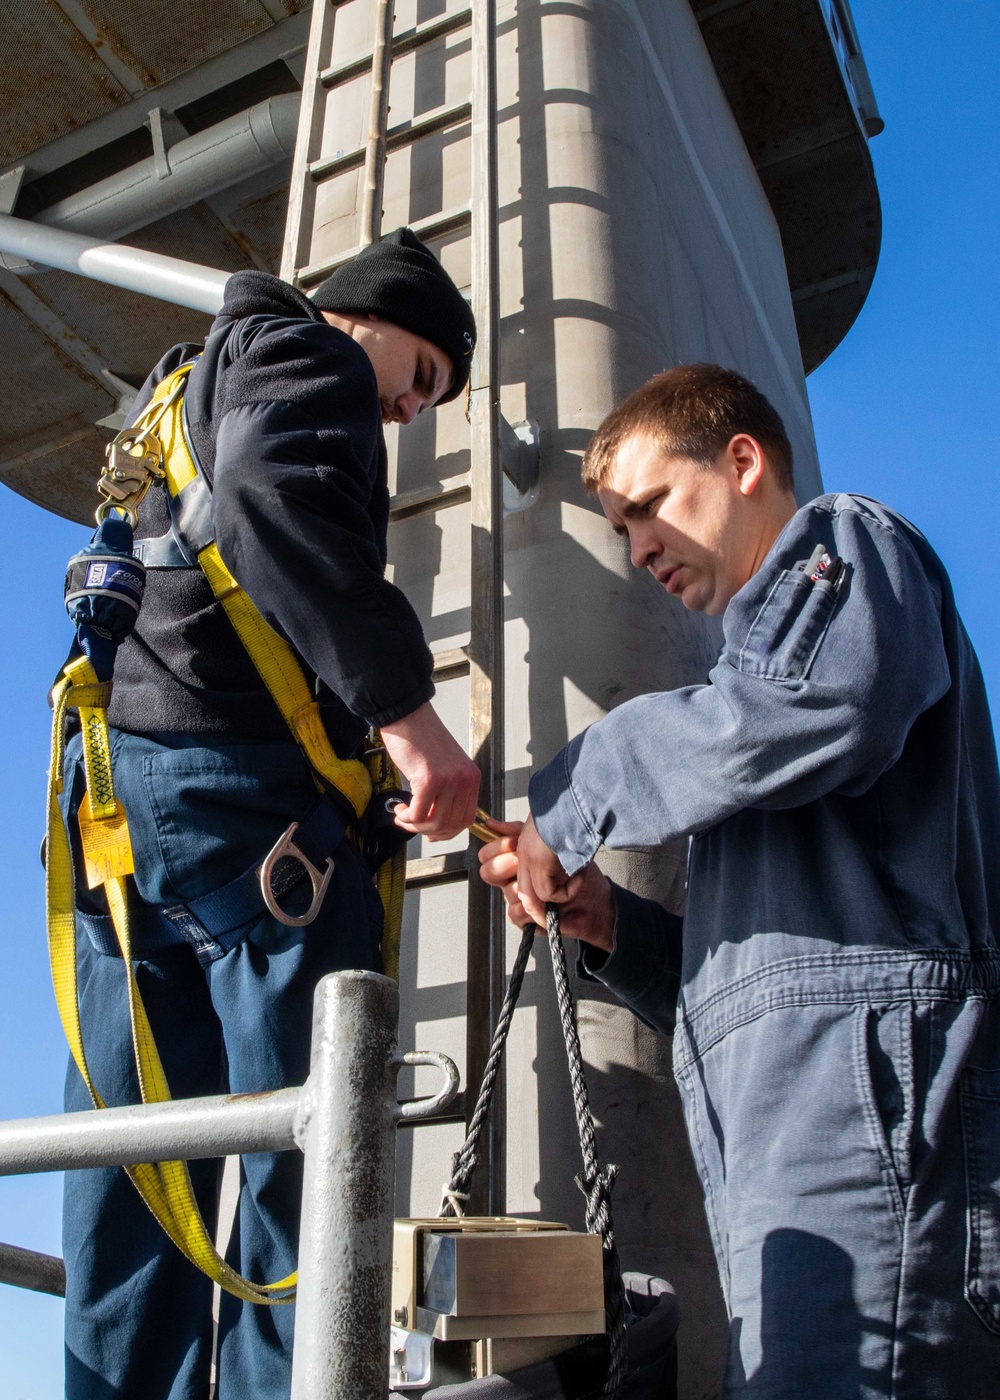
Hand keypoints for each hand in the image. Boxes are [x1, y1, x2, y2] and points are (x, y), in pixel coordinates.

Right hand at [381, 702, 480, 839]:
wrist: (408, 717)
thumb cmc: (421, 739)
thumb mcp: (445, 767)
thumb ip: (447, 791)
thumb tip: (437, 822)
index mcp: (471, 777)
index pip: (466, 818)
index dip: (447, 831)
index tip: (431, 833)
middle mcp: (465, 779)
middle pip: (451, 825)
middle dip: (428, 831)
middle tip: (412, 825)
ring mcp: (449, 780)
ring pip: (435, 823)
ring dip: (415, 826)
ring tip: (403, 817)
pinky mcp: (429, 780)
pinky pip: (418, 814)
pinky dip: (406, 818)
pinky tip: (399, 809)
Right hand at [478, 826, 613, 951]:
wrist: (598, 900)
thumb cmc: (578, 870)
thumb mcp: (552, 840)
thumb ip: (520, 831)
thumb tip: (490, 824)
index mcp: (516, 859)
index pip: (487, 854)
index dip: (497, 848)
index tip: (515, 843)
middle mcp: (513, 879)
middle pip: (489, 872)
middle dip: (507, 864)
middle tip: (526, 861)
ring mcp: (518, 900)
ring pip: (508, 892)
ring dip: (534, 886)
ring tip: (554, 882)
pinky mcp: (527, 920)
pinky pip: (515, 914)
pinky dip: (538, 909)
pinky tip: (555, 904)